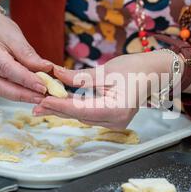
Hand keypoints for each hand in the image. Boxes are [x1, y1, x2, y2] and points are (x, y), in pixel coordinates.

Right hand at [0, 11, 52, 102]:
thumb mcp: (15, 35)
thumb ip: (28, 54)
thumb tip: (46, 68)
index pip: (6, 69)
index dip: (26, 80)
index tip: (43, 87)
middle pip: (1, 86)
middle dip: (24, 95)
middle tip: (43, 98)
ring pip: (1, 91)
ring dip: (22, 97)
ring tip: (40, 98)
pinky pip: (1, 90)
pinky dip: (17, 94)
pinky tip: (31, 94)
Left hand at [33, 51, 175, 128]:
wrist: (155, 73)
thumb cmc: (135, 68)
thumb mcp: (106, 71)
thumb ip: (79, 77)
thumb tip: (55, 75)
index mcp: (116, 110)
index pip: (80, 109)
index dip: (59, 105)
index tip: (42, 101)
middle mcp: (116, 122)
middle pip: (79, 116)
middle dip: (58, 109)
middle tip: (35, 104)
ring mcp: (116, 123)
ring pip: (83, 117)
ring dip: (65, 109)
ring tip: (45, 102)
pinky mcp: (114, 120)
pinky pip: (90, 116)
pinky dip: (76, 109)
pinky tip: (62, 103)